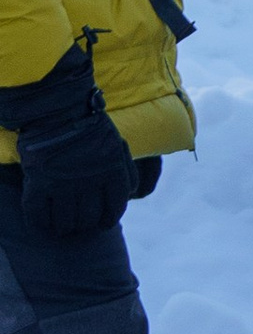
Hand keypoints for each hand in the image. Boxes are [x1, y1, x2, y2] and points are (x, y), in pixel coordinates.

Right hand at [5, 54, 134, 241]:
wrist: (57, 106)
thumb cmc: (89, 122)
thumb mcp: (117, 144)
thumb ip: (126, 169)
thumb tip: (133, 193)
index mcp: (112, 172)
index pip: (114, 208)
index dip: (108, 219)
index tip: (103, 223)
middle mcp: (90, 183)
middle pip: (89, 218)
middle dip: (85, 225)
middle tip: (78, 225)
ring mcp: (63, 184)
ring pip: (65, 221)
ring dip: (64, 227)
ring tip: (61, 227)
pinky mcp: (39, 182)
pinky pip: (38, 213)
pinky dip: (39, 222)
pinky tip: (41, 223)